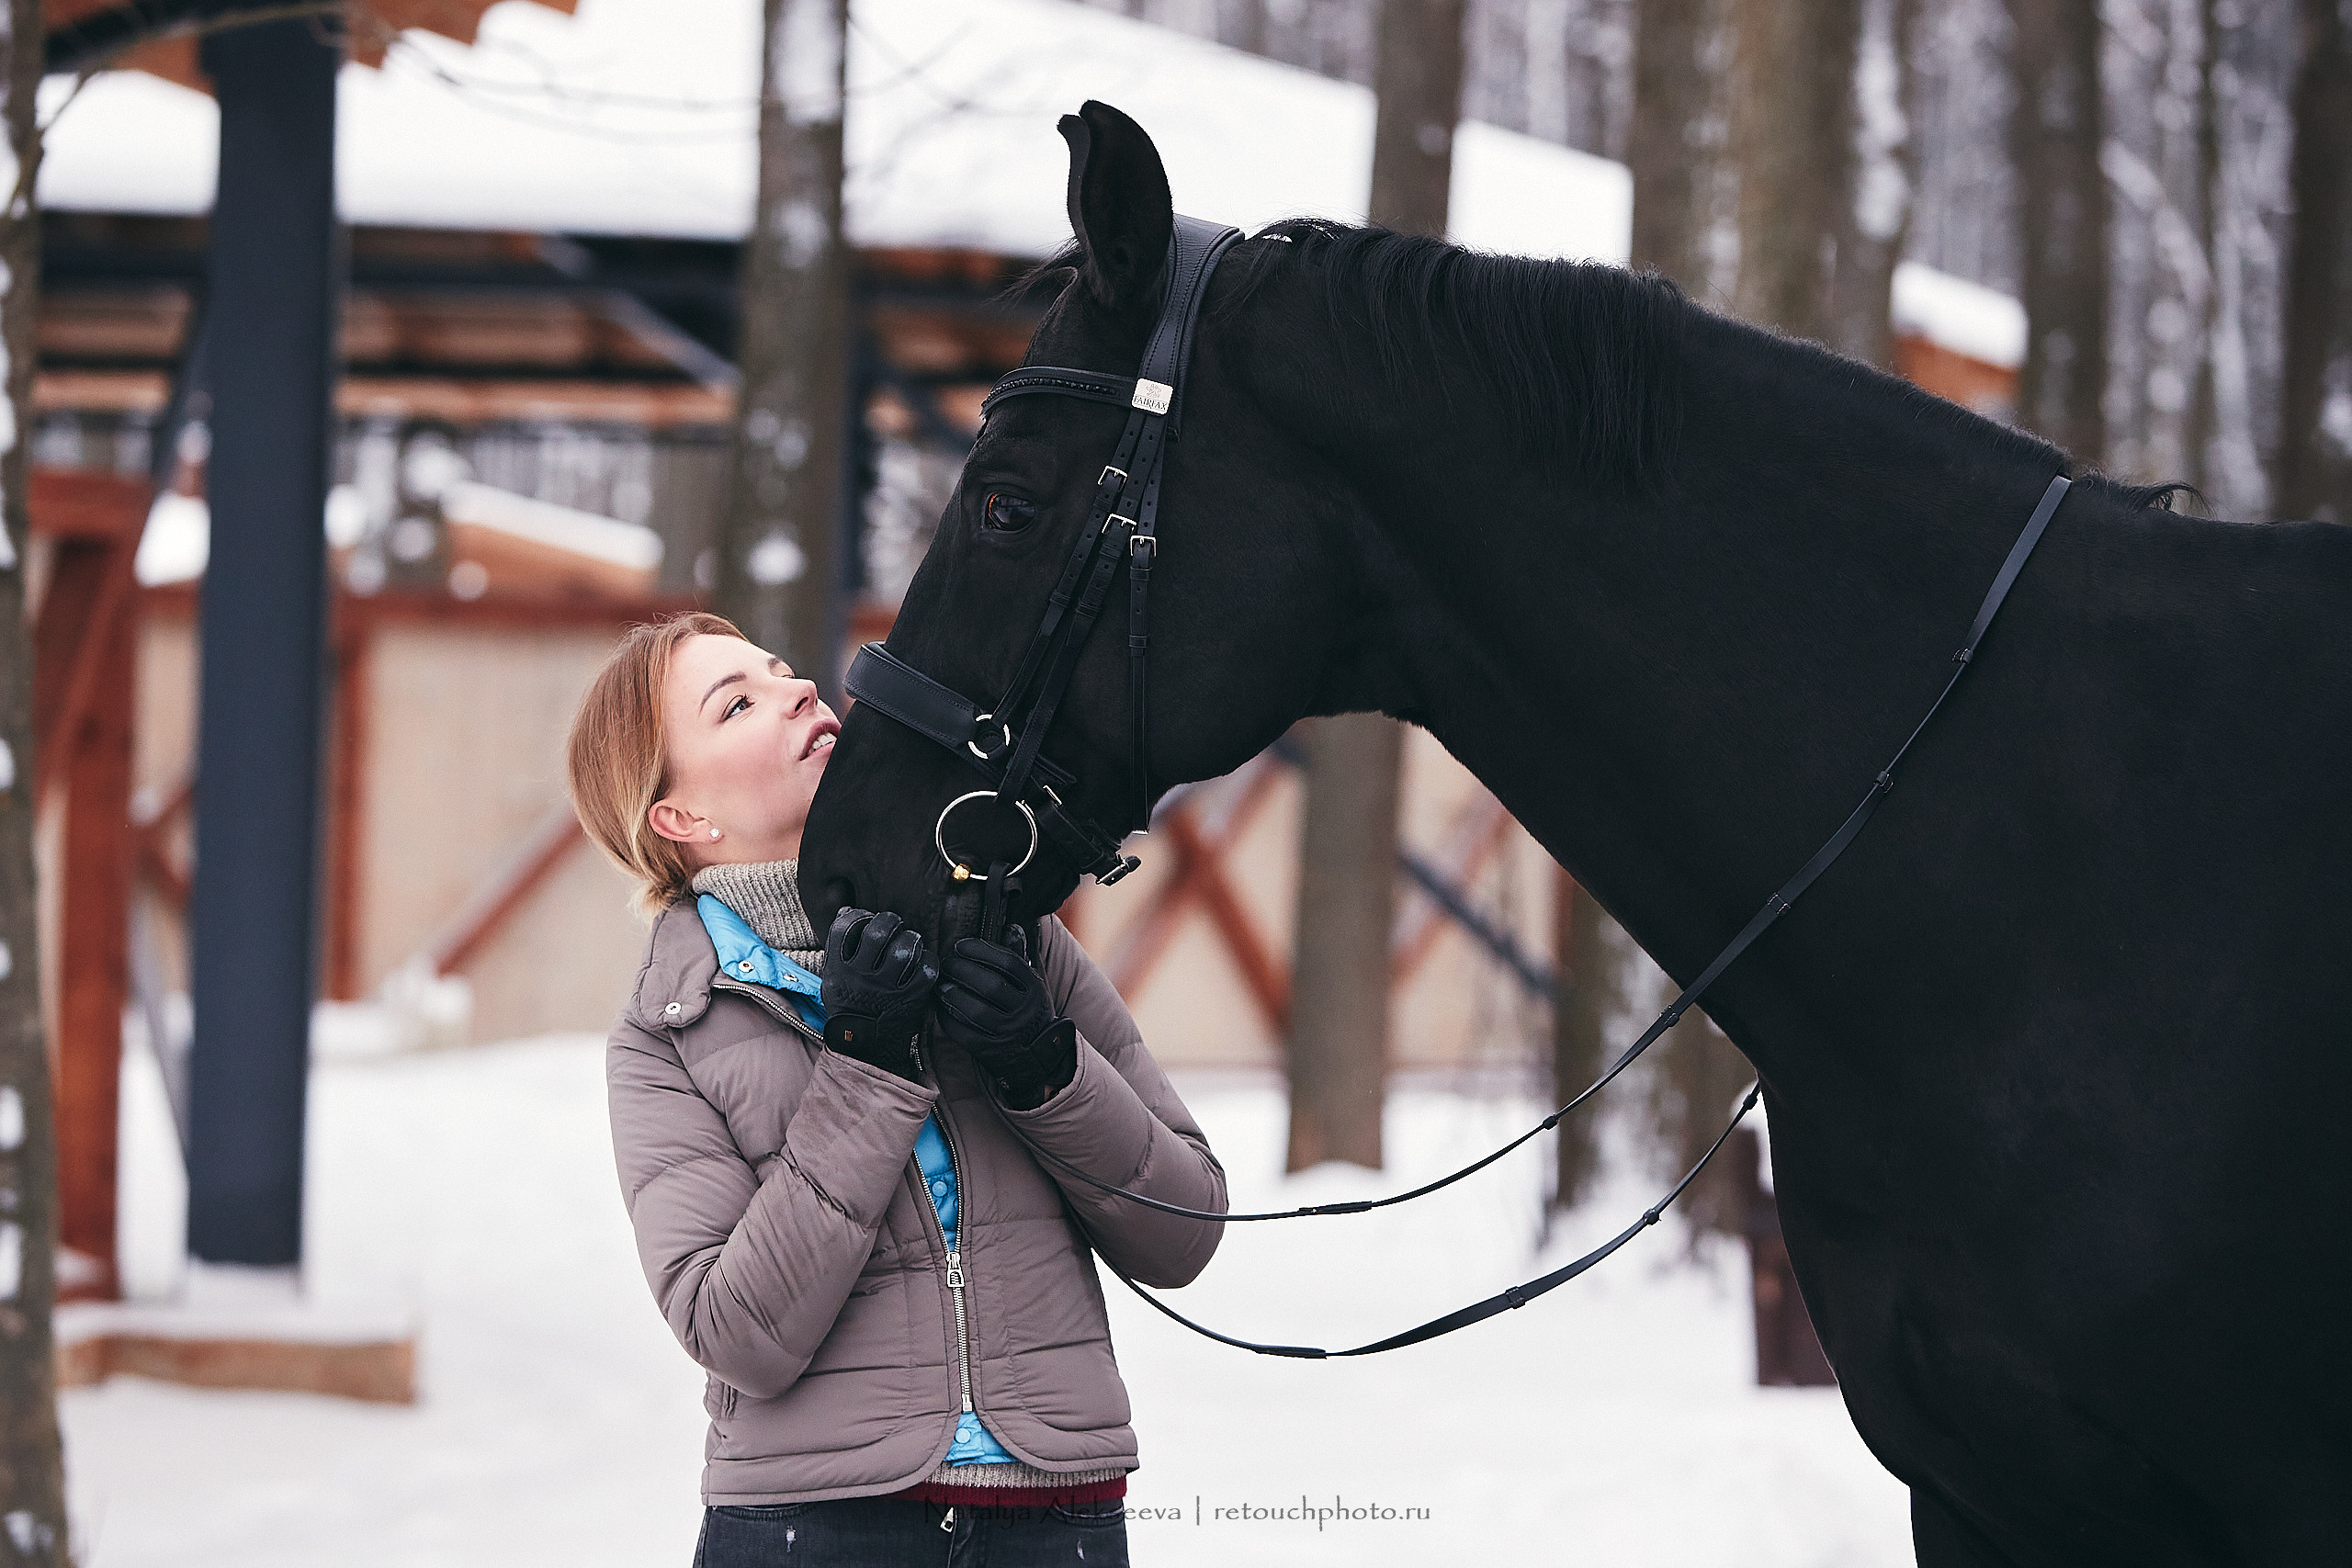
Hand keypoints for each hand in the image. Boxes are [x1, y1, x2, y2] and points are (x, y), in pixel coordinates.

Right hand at [820, 908, 936, 1080]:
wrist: (865, 1051)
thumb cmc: (851, 1009)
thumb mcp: (834, 980)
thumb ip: (838, 948)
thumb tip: (847, 910)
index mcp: (837, 971)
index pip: (844, 927)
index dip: (859, 915)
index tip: (867, 918)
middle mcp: (860, 978)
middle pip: (877, 931)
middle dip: (890, 921)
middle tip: (896, 925)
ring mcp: (886, 989)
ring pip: (905, 947)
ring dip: (912, 938)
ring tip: (911, 942)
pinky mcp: (911, 999)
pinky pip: (927, 968)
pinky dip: (930, 960)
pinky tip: (924, 962)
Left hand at [933, 925, 1076, 1109]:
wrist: (1038, 1058)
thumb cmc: (1027, 1011)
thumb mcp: (1030, 984)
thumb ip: (1019, 955)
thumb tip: (1011, 926)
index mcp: (1034, 989)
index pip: (1008, 963)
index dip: (981, 951)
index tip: (960, 945)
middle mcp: (1025, 1011)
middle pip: (991, 985)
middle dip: (963, 971)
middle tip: (946, 963)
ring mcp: (1009, 1033)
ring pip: (977, 1010)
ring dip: (953, 994)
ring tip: (941, 984)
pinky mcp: (991, 1051)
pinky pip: (965, 1034)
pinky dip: (948, 1018)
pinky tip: (940, 1006)